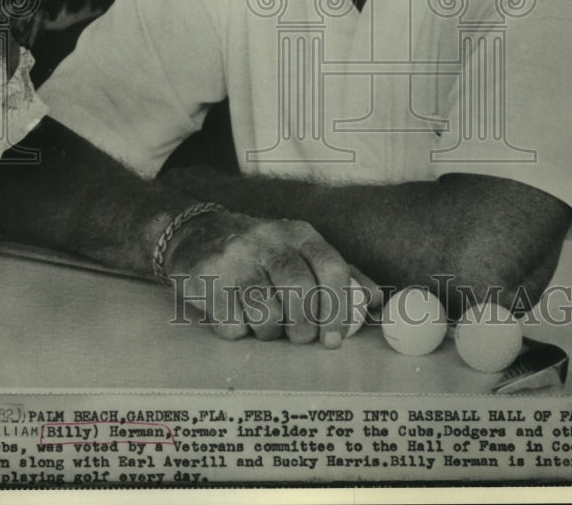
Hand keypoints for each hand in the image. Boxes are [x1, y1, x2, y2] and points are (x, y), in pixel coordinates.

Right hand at [163, 209, 372, 347]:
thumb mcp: (300, 251)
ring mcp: (235, 258)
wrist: (195, 235)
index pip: (332, 267)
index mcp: (298, 233)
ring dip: (270, 331)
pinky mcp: (207, 279)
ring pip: (266, 312)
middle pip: (300, 290)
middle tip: (301, 338)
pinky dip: (239, 331)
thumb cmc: (260, 253)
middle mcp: (268, 240)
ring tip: (265, 324)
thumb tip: (376, 302)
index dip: (339, 308)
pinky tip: (237, 317)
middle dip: (305, 326)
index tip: (336, 338)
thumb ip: (339, 274)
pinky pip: (232, 324)